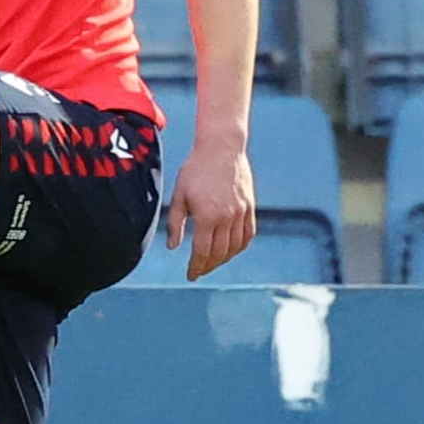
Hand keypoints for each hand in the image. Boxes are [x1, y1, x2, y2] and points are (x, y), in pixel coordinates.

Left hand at [164, 141, 257, 279]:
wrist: (221, 148)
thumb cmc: (195, 170)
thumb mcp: (179, 195)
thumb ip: (176, 223)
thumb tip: (173, 247)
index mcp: (207, 216)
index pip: (202, 252)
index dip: (196, 267)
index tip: (191, 275)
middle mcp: (227, 218)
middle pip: (219, 253)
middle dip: (208, 266)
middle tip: (199, 271)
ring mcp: (242, 212)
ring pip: (235, 247)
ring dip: (224, 259)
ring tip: (212, 263)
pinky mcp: (250, 207)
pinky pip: (248, 234)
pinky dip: (240, 246)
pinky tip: (231, 250)